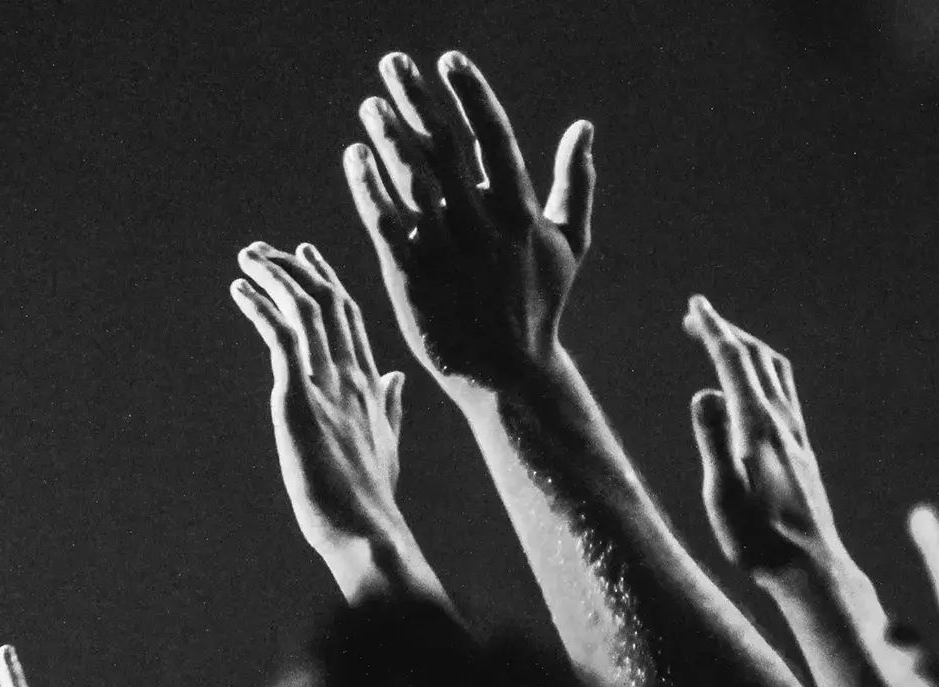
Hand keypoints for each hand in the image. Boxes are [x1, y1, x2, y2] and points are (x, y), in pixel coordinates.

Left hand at [231, 241, 406, 561]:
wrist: (369, 532)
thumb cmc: (373, 501)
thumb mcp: (387, 446)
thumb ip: (390, 408)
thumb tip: (395, 378)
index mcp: (370, 388)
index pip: (349, 320)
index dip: (328, 282)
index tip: (307, 256)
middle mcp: (353, 378)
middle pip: (329, 302)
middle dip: (297, 268)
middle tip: (265, 250)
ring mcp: (328, 385)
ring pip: (305, 309)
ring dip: (274, 276)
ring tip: (247, 259)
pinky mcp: (300, 399)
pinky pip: (280, 336)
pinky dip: (260, 307)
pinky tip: (240, 290)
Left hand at [345, 50, 593, 391]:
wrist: (509, 373)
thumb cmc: (538, 306)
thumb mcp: (569, 245)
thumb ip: (575, 184)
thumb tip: (583, 127)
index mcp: (520, 213)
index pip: (493, 138)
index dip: (470, 95)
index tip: (449, 60)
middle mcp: (482, 227)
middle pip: (444, 148)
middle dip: (417, 101)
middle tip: (393, 63)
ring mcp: (445, 252)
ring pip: (411, 180)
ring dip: (388, 136)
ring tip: (371, 105)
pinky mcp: (411, 277)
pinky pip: (385, 222)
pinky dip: (368, 187)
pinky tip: (354, 156)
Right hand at [685, 297, 843, 576]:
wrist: (811, 570)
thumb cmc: (760, 542)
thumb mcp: (723, 496)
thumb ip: (712, 443)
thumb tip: (703, 393)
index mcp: (758, 427)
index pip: (734, 363)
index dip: (714, 329)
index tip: (696, 305)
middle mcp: (782, 425)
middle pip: (757, 359)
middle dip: (727, 333)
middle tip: (698, 318)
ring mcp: (797, 439)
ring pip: (777, 374)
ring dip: (749, 350)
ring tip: (726, 346)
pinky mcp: (802, 455)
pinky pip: (785, 396)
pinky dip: (765, 375)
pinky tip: (758, 393)